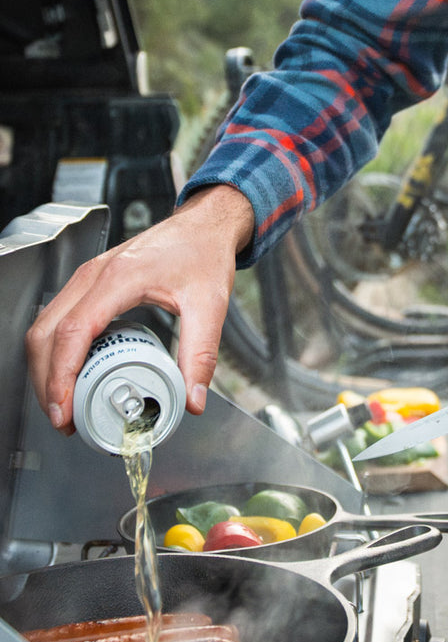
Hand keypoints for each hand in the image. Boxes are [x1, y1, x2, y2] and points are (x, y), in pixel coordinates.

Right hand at [25, 185, 254, 433]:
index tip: (64, 410)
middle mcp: (95, 274)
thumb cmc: (204, 252)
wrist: (205, 224)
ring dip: (45, 368)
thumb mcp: (209, 305)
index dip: (61, 376)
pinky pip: (57, 318)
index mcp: (120, 278)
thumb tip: (191, 399)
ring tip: (64, 404)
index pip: (73, 332)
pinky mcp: (90, 282)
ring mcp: (88, 276)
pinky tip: (71, 374)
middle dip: (46, 381)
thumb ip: (200, 355)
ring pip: (44, 326)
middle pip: (47, 334)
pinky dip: (54, 350)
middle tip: (63, 418)